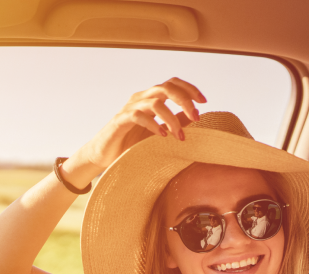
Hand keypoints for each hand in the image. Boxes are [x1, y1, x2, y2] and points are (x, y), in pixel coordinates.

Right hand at [75, 77, 206, 169]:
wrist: (105, 154)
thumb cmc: (132, 143)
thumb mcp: (159, 132)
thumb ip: (174, 122)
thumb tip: (194, 117)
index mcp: (151, 98)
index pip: (172, 83)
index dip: (189, 89)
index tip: (204, 101)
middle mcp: (141, 98)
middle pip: (166, 87)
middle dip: (185, 100)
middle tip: (196, 117)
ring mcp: (129, 108)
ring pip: (155, 102)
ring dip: (172, 118)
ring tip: (180, 136)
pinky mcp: (121, 120)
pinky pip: (138, 115)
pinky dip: (153, 124)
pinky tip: (162, 135)